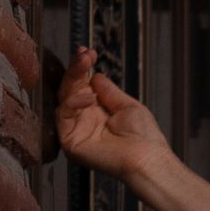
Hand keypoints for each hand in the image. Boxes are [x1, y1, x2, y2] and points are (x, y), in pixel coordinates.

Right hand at [53, 47, 209, 210]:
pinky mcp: (69, 142)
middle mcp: (84, 120)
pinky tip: (88, 97)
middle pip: (71, 90)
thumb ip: (108, 90)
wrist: (147, 158)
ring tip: (84, 67)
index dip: (82, 68)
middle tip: (83, 54)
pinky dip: (73, 102)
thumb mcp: (126, 105)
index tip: (87, 52)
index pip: (83, 86)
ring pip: (63, 99)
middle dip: (76, 69)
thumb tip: (94, 75)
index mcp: (97, 112)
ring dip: (72, 79)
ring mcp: (75, 131)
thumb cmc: (144, 136)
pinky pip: (63, 116)